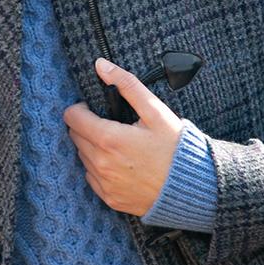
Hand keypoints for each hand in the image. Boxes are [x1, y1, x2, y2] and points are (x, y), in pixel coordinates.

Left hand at [62, 57, 182, 215]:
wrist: (191, 188)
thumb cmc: (175, 148)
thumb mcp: (155, 111)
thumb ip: (126, 85)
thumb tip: (101, 66)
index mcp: (109, 139)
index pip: (72, 117)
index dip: (81, 108)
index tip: (95, 109)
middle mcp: (101, 164)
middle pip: (74, 137)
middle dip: (86, 126)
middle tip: (110, 124)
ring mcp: (104, 183)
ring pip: (82, 157)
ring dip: (92, 147)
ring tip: (118, 144)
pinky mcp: (109, 198)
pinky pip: (91, 177)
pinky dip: (100, 168)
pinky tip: (121, 163)